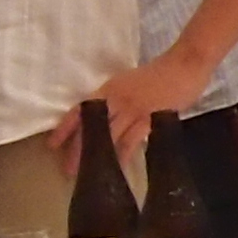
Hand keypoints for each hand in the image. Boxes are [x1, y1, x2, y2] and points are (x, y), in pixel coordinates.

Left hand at [56, 53, 205, 159]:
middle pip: (92, 127)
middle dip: (78, 149)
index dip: (66, 127)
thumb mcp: (132, 82)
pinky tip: (117, 168)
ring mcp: (133, 109)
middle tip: (67, 169)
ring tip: (87, 173)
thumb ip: (119, 98)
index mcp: (110, 88)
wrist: (185, 64)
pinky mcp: (150, 118)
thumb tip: (110, 116)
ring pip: (109, 136)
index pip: (81, 110)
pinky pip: (132, 141)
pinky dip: (123, 156)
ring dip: (97, 155)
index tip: (52, 144)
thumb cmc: (162, 73)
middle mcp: (117, 99)